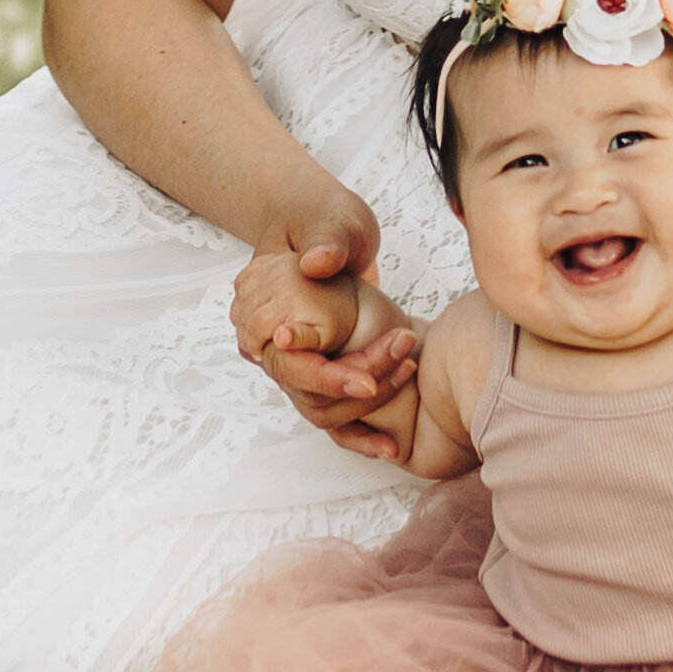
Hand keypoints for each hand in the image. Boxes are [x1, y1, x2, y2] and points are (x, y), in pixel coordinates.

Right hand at [230, 189, 419, 459]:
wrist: (328, 231)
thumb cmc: (325, 221)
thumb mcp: (330, 223)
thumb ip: (324, 242)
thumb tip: (315, 263)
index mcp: (262, 311)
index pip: (291, 366)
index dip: (329, 379)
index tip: (366, 385)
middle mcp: (269, 344)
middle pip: (310, 392)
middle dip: (361, 384)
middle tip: (406, 362)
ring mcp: (294, 362)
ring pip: (325, 409)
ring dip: (371, 397)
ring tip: (410, 365)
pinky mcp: (318, 372)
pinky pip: (332, 418)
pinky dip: (360, 437)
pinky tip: (392, 450)